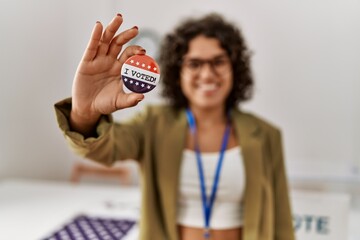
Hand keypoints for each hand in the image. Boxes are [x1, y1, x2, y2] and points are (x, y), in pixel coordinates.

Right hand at [71, 14, 144, 128]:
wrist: (88, 109)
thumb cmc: (105, 104)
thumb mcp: (119, 102)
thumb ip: (130, 100)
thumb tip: (142, 97)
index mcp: (120, 69)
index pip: (129, 55)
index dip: (136, 52)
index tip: (144, 52)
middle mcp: (110, 62)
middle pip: (119, 44)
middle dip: (127, 35)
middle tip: (135, 29)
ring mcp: (98, 60)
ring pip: (105, 41)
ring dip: (112, 29)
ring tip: (119, 18)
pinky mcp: (86, 62)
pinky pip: (91, 47)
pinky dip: (95, 36)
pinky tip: (99, 26)